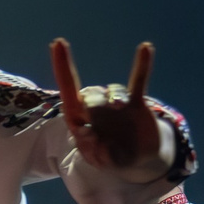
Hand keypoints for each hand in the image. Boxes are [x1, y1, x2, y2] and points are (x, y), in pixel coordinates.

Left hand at [51, 39, 170, 179]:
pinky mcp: (137, 104)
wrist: (138, 158)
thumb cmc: (110, 157)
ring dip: (114, 96)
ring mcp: (117, 104)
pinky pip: (139, 81)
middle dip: (92, 100)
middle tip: (93, 116)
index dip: (62, 67)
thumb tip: (90, 135)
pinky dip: (142, 65)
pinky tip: (145, 47)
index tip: (58, 43)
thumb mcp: (99, 160)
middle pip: (89, 93)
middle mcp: (96, 107)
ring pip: (112, 91)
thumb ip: (93, 151)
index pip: (68, 90)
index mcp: (79, 119)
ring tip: (120, 106)